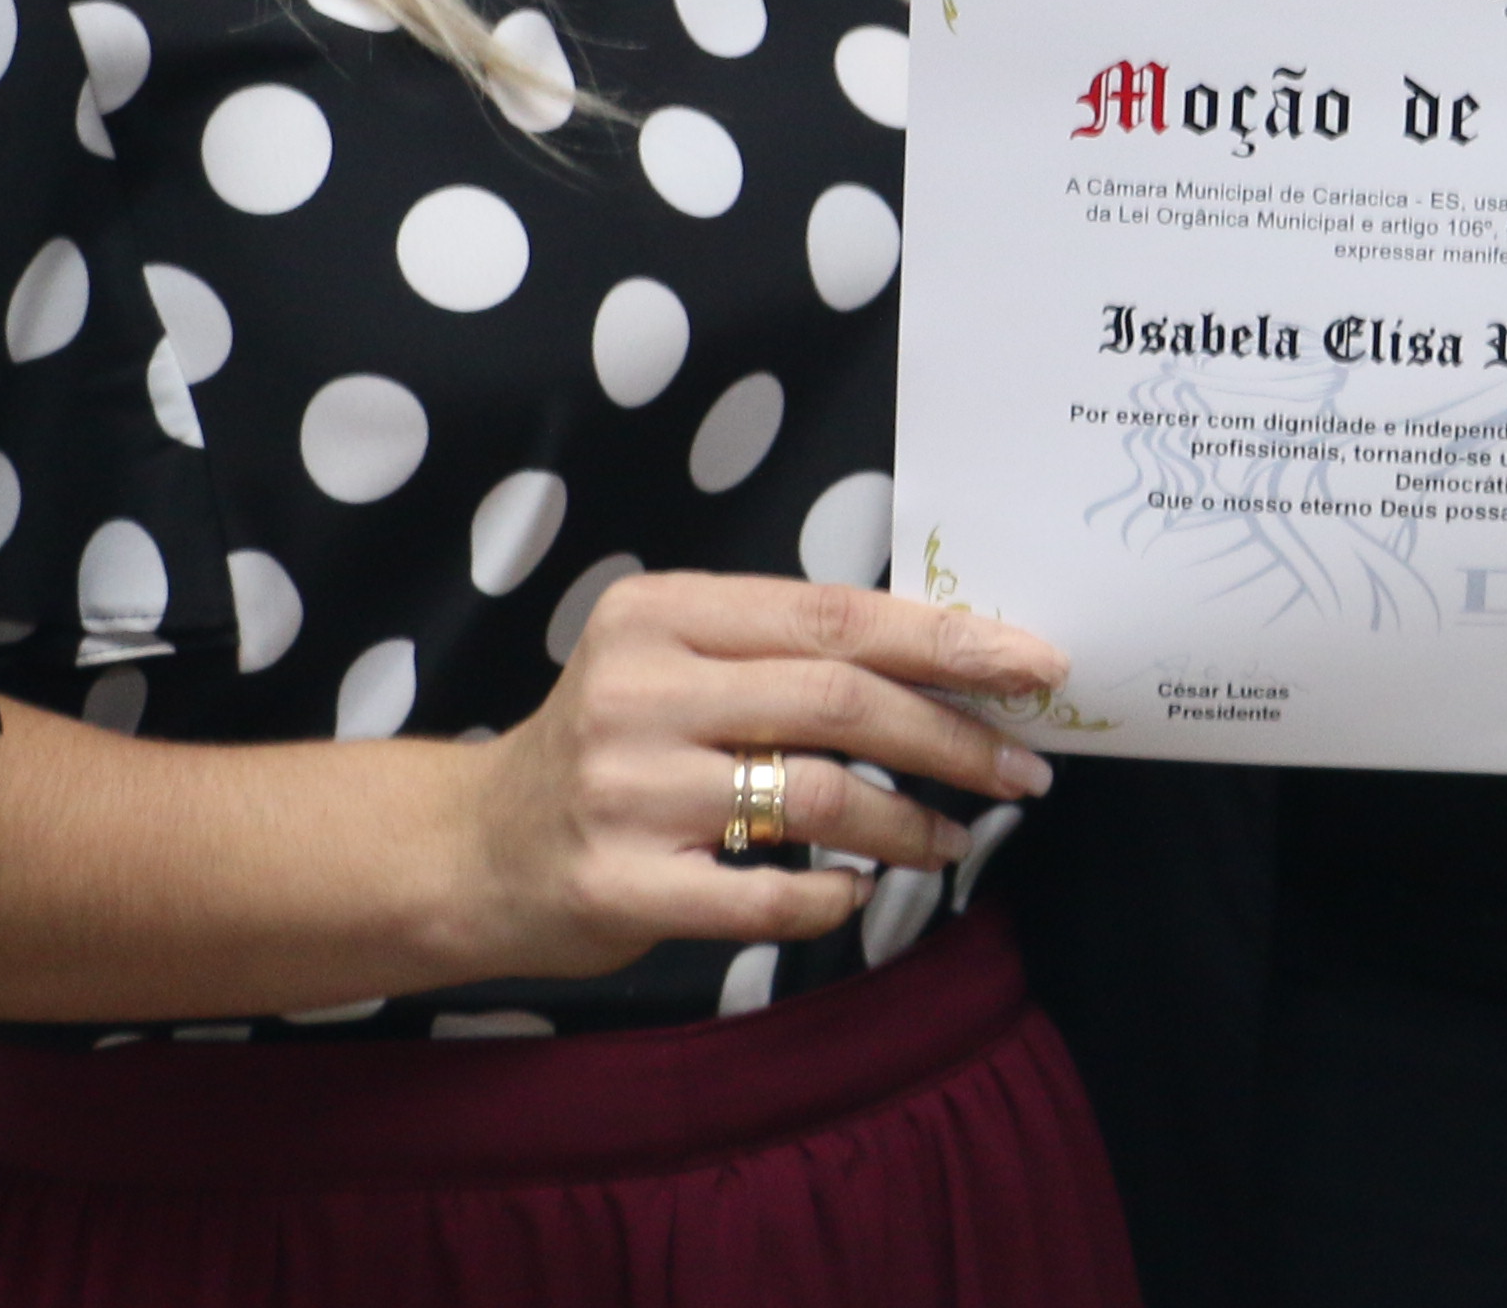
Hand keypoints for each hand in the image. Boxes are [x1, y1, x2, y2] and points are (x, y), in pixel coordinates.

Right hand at [445, 576, 1063, 981]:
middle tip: (1025, 768)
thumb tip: (949, 661)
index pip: (834, 613)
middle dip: (953, 735)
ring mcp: (627, 791)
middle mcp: (639, 690)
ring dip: (911, 824)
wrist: (473, 854)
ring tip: (955, 840)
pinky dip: (837, 894)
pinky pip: (770, 894)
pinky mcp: (624, 884)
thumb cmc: (608, 750)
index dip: (947, 638)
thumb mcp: (672, 664)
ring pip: (818, 797)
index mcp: (661, 613)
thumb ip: (780, 653)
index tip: (1033, 663)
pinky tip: (861, 889)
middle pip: (840, 700)